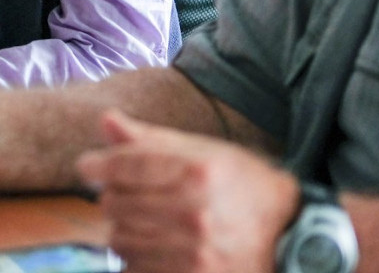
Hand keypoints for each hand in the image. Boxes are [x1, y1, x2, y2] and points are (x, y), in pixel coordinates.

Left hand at [76, 110, 298, 272]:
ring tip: (143, 221)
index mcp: (197, 171)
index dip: (98, 164)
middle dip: (113, 196)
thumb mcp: (204, 151)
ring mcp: (194, 253)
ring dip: (123, 228)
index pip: (125, 165)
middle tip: (126, 194)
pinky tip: (153, 247)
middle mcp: (195, 213)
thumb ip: (149, 139)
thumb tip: (105, 121)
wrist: (290, 238)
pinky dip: (135, 258)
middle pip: (115, 203)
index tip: (88, 166)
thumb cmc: (242, 186)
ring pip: (120, 239)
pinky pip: (134, 269)